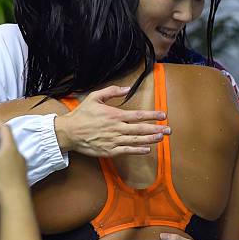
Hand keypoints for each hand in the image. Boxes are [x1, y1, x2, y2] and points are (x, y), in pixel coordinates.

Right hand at [54, 85, 170, 156]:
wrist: (69, 133)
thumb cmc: (82, 114)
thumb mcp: (95, 97)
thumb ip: (112, 91)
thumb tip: (128, 88)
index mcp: (115, 115)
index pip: (138, 115)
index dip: (152, 115)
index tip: (163, 115)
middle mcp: (117, 128)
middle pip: (141, 129)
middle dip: (157, 129)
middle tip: (169, 129)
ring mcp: (114, 141)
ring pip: (137, 140)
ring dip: (151, 139)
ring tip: (162, 138)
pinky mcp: (110, 151)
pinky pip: (127, 151)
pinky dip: (138, 150)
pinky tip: (148, 149)